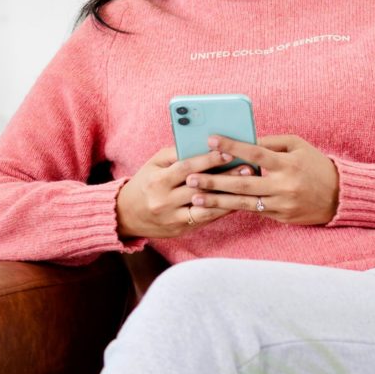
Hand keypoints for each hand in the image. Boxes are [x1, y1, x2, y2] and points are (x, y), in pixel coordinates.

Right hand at [115, 144, 256, 240]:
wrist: (126, 215)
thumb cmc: (145, 182)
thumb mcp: (154, 164)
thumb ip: (175, 154)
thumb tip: (202, 143)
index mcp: (157, 181)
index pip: (186, 168)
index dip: (208, 160)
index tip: (228, 151)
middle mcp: (164, 201)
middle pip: (199, 188)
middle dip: (225, 177)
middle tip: (247, 168)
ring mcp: (172, 218)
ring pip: (205, 207)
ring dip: (228, 197)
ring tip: (248, 187)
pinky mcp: (180, 230)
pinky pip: (205, 219)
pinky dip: (221, 210)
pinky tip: (236, 201)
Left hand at [182, 133, 340, 225]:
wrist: (340, 196)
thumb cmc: (316, 165)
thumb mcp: (298, 146)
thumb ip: (270, 143)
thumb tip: (243, 139)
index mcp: (288, 163)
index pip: (255, 152)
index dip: (232, 145)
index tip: (210, 139)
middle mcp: (284, 185)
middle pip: (243, 182)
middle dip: (215, 179)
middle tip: (190, 175)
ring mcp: (281, 204)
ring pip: (244, 202)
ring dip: (217, 199)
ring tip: (195, 196)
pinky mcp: (280, 217)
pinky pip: (252, 212)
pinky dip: (232, 208)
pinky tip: (213, 206)